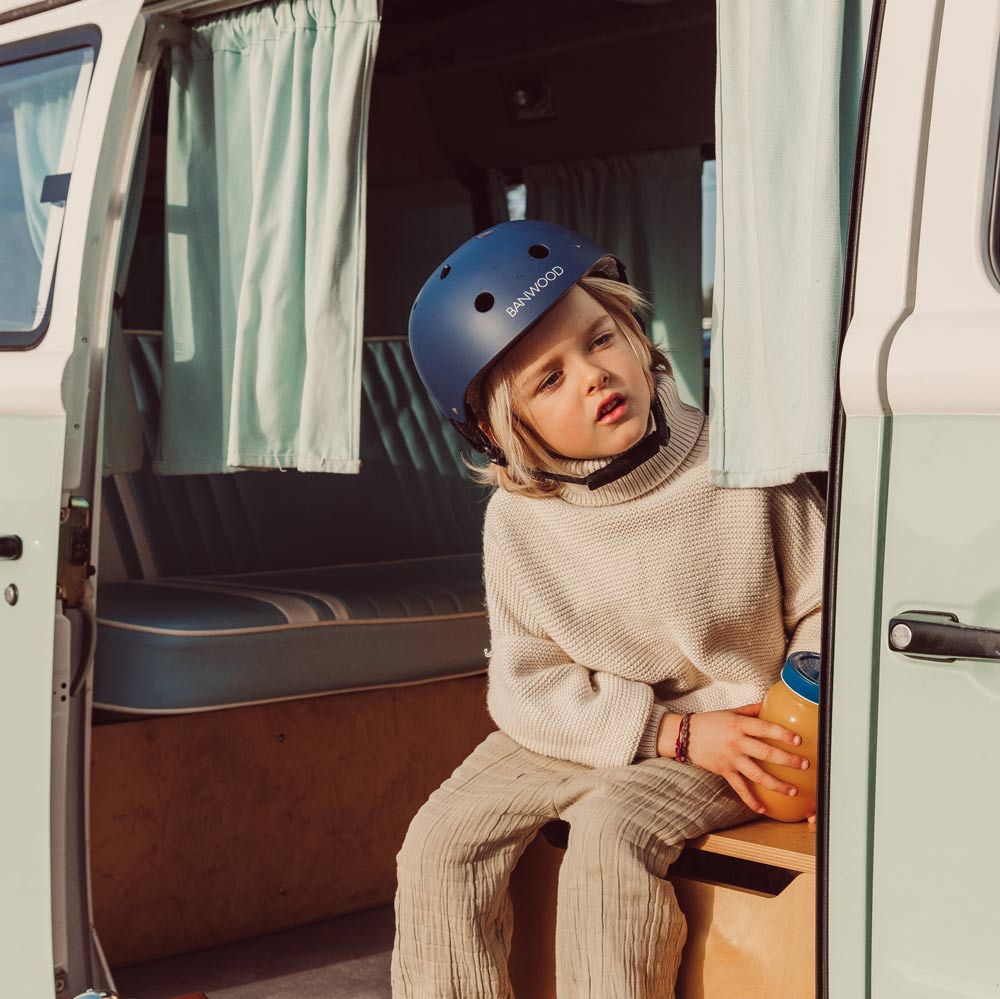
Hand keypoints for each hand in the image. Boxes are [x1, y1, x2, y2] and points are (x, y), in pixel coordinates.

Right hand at [683, 704, 809, 814]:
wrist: (685, 735)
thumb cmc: (710, 722)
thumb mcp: (731, 712)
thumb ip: (751, 710)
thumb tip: (770, 706)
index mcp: (739, 725)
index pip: (764, 728)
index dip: (782, 734)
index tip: (798, 740)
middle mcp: (736, 743)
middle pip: (765, 752)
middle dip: (787, 760)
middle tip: (804, 765)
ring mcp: (731, 759)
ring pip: (756, 774)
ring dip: (776, 784)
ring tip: (793, 790)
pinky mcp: (725, 772)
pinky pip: (739, 788)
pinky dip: (750, 800)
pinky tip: (763, 808)